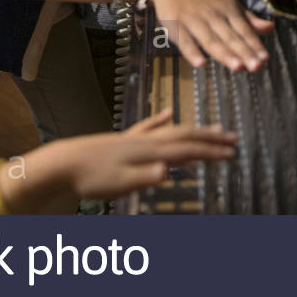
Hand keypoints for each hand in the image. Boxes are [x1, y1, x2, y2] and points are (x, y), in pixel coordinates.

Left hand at [64, 110, 237, 199]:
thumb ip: (146, 176)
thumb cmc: (91, 177)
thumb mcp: (120, 183)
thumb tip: (168, 171)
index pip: (187, 150)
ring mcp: (136, 138)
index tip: (232, 153)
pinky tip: (168, 112)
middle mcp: (147, 141)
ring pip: (173, 130)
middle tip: (233, 139)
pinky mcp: (125, 139)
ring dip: (195, 129)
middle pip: (186, 135)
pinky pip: (149, 126)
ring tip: (213, 128)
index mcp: (149, 152)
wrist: (64, 163)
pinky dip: (162, 119)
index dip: (211, 152)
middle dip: (211, 138)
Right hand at [150, 0, 273, 71]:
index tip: (265, 59)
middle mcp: (212, 14)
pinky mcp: (175, 24)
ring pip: (210, 40)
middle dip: (244, 52)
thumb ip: (247, 18)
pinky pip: (184, 40)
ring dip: (224, 53)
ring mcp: (193, 20)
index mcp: (227, 8)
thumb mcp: (227, 2)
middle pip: (230, 36)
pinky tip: (200, 63)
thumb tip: (271, 27)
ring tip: (238, 67)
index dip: (254, 44)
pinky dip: (192, 52)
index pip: (243, 29)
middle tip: (257, 67)